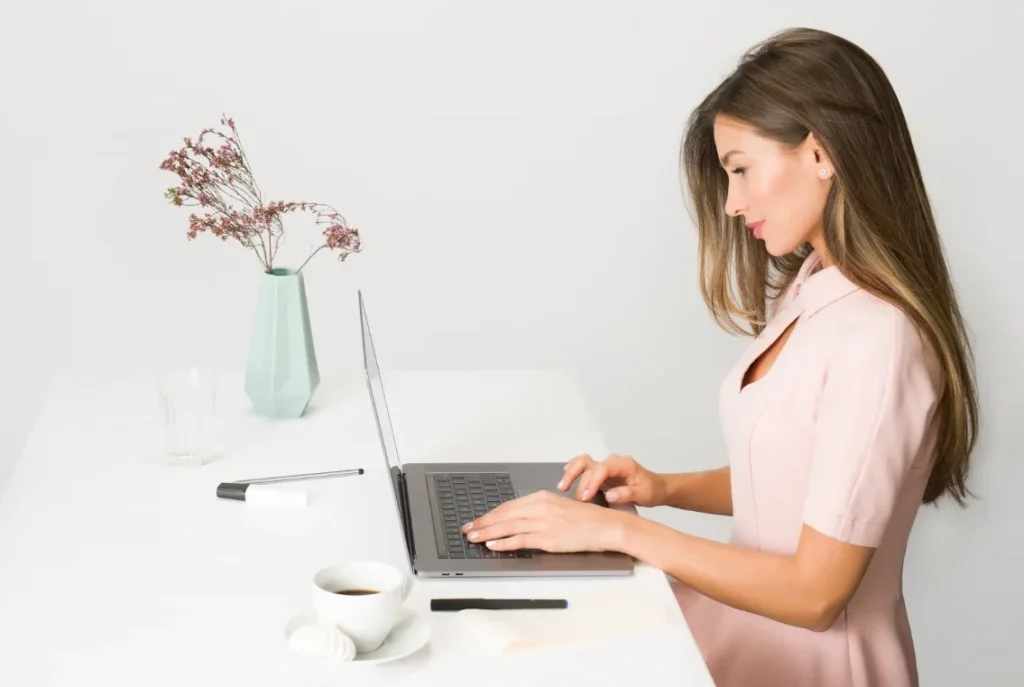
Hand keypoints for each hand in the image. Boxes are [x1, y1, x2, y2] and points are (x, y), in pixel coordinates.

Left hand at [460, 489, 625, 552]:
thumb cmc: (586, 519)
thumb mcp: (559, 507)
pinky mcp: (548, 538)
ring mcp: (543, 523)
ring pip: (508, 527)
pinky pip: (520, 540)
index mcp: (542, 497)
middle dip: (483, 523)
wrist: (604, 526)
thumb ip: (539, 511)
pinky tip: (493, 545)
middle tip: (468, 529)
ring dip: (488, 533)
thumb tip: (520, 519)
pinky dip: (504, 543)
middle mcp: (540, 507)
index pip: (509, 506)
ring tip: (474, 538)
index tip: (478, 520)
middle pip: (504, 515)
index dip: (490, 514)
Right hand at [557, 453, 665, 506]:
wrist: (657, 487)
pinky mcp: (600, 473)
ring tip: (562, 487)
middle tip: (572, 496)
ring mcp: (605, 466)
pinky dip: (573, 471)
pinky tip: (565, 481)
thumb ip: (627, 494)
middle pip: (588, 462)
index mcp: (623, 464)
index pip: (602, 469)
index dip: (591, 482)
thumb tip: (609, 495)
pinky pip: (583, 468)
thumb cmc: (651, 490)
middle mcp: (611, 462)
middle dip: (577, 478)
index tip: (585, 497)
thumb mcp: (644, 494)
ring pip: (583, 462)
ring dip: (571, 472)